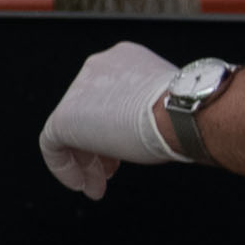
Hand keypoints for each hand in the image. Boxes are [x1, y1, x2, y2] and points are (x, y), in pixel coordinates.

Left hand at [38, 41, 179, 198]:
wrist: (183, 114)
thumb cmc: (191, 112)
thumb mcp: (172, 103)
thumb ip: (155, 108)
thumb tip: (157, 130)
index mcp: (124, 58)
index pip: (110, 95)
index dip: (117, 125)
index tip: (127, 149)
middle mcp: (97, 67)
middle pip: (89, 113)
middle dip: (99, 147)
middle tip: (111, 173)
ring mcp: (77, 90)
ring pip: (72, 131)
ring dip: (87, 162)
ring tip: (99, 186)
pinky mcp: (63, 116)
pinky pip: (53, 146)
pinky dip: (65, 168)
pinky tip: (84, 186)